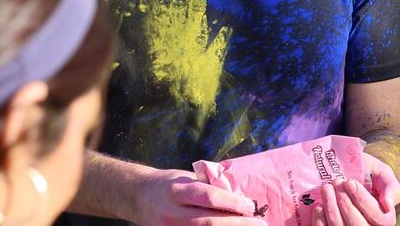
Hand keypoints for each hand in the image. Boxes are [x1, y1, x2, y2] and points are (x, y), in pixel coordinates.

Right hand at [133, 168, 267, 225]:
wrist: (138, 197)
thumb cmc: (170, 185)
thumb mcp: (187, 178)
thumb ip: (210, 186)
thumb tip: (241, 196)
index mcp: (176, 191)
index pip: (209, 197)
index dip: (233, 203)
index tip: (251, 205)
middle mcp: (171, 213)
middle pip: (209, 223)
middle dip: (238, 224)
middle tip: (260, 224)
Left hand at [311, 154, 399, 225]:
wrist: (354, 177)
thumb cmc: (370, 175)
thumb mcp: (383, 174)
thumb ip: (390, 187)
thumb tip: (388, 204)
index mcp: (385, 219)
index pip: (376, 216)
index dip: (362, 200)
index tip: (349, 181)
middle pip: (357, 225)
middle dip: (345, 203)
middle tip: (336, 182)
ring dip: (331, 208)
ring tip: (326, 189)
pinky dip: (320, 221)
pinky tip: (319, 206)